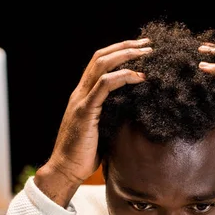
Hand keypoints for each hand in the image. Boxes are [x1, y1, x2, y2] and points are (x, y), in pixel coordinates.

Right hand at [35, 39, 150, 205]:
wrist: (66, 170)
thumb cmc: (84, 156)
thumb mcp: (102, 131)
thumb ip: (112, 117)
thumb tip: (134, 115)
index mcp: (83, 96)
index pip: (100, 64)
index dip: (119, 53)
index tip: (140, 50)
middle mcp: (80, 93)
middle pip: (101, 57)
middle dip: (126, 47)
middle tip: (148, 44)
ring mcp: (80, 100)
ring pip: (101, 65)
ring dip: (126, 56)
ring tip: (146, 54)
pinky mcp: (85, 111)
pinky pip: (103, 86)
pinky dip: (122, 77)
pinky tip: (138, 77)